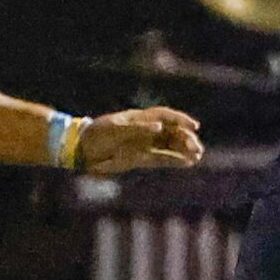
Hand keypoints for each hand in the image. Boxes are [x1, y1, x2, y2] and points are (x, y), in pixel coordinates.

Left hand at [76, 107, 204, 174]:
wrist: (81, 149)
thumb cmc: (97, 134)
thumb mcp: (116, 129)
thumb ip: (139, 129)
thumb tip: (160, 128)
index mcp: (140, 118)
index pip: (165, 116)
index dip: (181, 120)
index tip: (194, 126)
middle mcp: (145, 131)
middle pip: (171, 132)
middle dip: (186, 138)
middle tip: (196, 147)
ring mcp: (143, 145)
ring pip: (169, 146)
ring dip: (184, 150)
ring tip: (197, 155)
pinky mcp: (140, 158)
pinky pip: (162, 159)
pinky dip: (175, 160)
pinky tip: (187, 163)